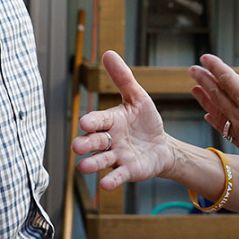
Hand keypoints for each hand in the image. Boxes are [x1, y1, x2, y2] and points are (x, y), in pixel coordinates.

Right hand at [72, 51, 175, 190]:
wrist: (160, 145)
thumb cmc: (144, 120)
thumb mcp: (137, 97)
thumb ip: (122, 78)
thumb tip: (108, 53)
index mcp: (109, 121)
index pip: (97, 120)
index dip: (92, 122)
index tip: (85, 123)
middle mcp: (109, 140)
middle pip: (94, 142)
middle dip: (85, 144)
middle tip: (78, 146)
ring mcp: (116, 157)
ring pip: (100, 161)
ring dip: (92, 164)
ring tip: (85, 167)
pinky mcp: (127, 171)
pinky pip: (117, 177)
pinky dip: (111, 181)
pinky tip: (105, 185)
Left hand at [189, 38, 238, 205]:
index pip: (229, 80)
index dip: (216, 67)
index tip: (205, 57)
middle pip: (219, 95)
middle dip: (205, 80)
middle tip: (192, 69)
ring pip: (218, 113)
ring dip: (206, 99)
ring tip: (194, 90)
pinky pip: (225, 130)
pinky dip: (215, 120)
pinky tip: (210, 117)